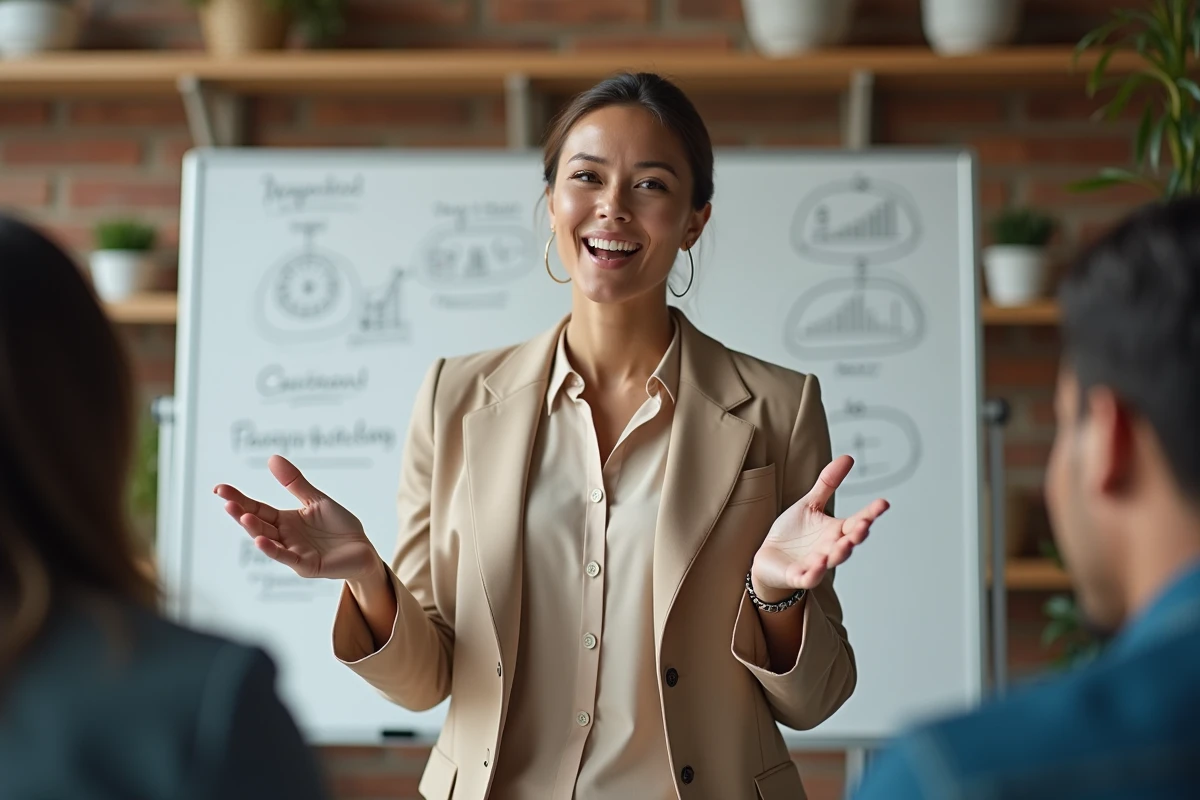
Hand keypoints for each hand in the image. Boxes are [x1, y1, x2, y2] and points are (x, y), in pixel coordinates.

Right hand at [214, 455, 379, 581]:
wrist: (363, 548)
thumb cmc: (339, 526)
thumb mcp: (316, 500)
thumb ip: (295, 483)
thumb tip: (272, 457)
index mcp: (285, 520)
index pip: (256, 508)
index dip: (238, 499)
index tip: (219, 488)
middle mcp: (284, 536)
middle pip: (257, 523)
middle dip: (240, 512)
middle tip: (226, 499)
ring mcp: (293, 552)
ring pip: (268, 540)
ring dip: (254, 529)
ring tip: (242, 516)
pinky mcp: (306, 565)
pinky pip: (287, 557)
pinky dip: (273, 550)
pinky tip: (260, 541)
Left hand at [752, 455, 888, 600]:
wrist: (769, 559)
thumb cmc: (792, 533)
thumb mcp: (809, 504)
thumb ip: (828, 483)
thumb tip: (849, 457)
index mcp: (835, 531)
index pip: (857, 521)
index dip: (871, 513)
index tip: (884, 503)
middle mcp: (831, 548)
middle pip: (849, 542)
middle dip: (858, 534)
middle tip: (865, 524)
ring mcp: (817, 564)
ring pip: (834, 560)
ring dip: (841, 552)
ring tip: (846, 543)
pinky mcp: (799, 576)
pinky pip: (810, 576)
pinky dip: (815, 571)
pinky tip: (820, 562)